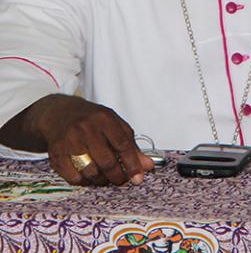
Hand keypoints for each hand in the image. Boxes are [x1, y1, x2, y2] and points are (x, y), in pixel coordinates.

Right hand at [26, 94, 153, 185]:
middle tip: (121, 180)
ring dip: (102, 181)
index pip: (122, 144)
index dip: (132, 164)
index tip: (138, 178)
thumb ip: (130, 145)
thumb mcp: (113, 124)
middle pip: (107, 161)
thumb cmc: (92, 120)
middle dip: (118, 176)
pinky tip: (89, 176)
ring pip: (91, 172)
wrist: (59, 113)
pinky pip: (74, 178)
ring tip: (105, 177)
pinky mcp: (57, 155)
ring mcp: (70, 142)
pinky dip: (85, 182)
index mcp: (104, 119)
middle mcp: (86, 129)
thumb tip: (148, 166)